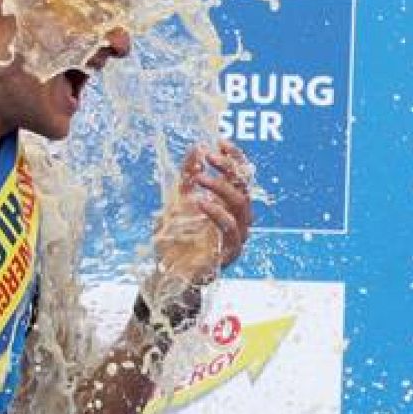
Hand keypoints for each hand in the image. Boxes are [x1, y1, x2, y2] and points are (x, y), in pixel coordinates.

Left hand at [152, 141, 253, 288]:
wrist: (168, 272)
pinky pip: (229, 227)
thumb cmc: (176, 238)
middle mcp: (239, 220)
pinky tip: (200, 201)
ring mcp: (237, 236)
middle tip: (209, 155)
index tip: (220, 142)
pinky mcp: (230, 252)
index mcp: (231, 206)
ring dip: (221, 186)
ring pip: (241, 204)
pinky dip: (216, 211)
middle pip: (244, 187)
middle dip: (228, 168)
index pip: (242, 177)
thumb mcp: (178, 201)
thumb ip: (188, 176)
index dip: (235, 158)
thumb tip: (196, 148)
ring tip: (199, 177)